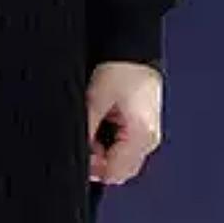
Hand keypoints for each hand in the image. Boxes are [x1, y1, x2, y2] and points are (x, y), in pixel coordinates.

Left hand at [86, 61, 162, 185]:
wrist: (135, 49)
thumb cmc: (122, 68)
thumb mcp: (96, 99)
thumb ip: (85, 129)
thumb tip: (75, 149)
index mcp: (141, 136)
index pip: (114, 174)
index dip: (91, 168)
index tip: (78, 152)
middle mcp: (148, 140)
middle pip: (118, 170)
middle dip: (97, 160)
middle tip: (84, 136)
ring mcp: (147, 135)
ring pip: (119, 159)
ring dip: (102, 150)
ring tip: (94, 122)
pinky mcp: (142, 127)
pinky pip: (123, 146)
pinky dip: (109, 140)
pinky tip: (102, 120)